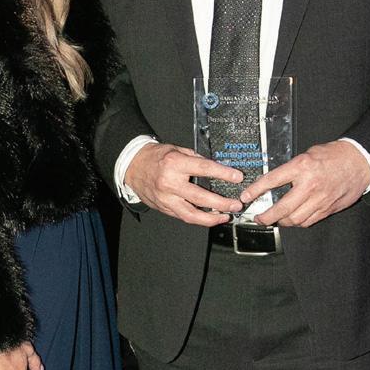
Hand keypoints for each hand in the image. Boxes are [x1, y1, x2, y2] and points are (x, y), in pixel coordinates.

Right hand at [125, 142, 241, 225]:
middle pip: (201, 198)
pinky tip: (210, 217)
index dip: (223, 174)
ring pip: (192, 215)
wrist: (133, 166)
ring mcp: (166, 198)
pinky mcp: (164, 208)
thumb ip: (196, 159)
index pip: (204, 169)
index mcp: (174, 164)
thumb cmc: (156, 157)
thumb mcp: (177, 150)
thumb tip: (217, 168)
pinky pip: (184, 216)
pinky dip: (199, 218)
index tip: (237, 177)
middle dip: (222, 203)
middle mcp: (170, 183)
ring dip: (212, 218)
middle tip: (236, 204)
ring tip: (225, 216)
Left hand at [241, 141, 369, 226]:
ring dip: (282, 222)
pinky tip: (293, 219)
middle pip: (282, 208)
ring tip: (276, 219)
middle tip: (259, 218)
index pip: (272, 181)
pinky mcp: (328, 209)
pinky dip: (298, 222)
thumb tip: (275, 180)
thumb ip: (292, 168)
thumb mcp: (308, 153)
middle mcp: (309, 185)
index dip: (255, 191)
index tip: (246, 196)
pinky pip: (308, 221)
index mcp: (302, 167)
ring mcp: (320, 199)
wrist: (360, 162)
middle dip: (266, 217)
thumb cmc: (335, 155)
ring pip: (295, 219)